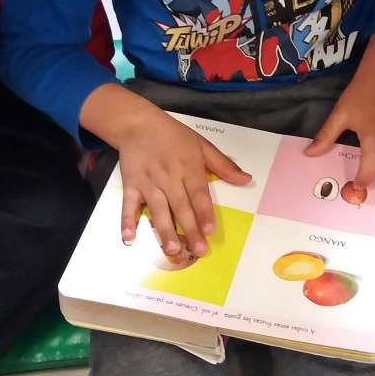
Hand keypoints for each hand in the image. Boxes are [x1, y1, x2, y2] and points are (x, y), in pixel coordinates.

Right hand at [113, 105, 250, 257]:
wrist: (138, 124)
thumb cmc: (174, 136)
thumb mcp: (202, 145)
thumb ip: (224, 165)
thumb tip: (246, 180)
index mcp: (189, 167)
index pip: (198, 194)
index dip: (204, 212)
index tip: (209, 230)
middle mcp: (169, 177)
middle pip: (180, 206)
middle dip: (189, 229)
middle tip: (198, 251)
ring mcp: (149, 183)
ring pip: (158, 209)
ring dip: (164, 230)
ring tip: (172, 250)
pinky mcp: (131, 185)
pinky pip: (129, 205)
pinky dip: (127, 220)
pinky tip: (129, 237)